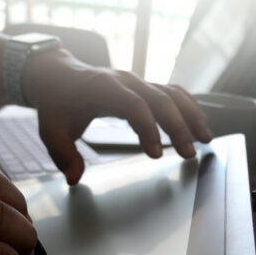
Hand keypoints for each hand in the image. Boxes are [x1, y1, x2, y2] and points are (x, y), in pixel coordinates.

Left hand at [23, 50, 213, 183]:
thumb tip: (74, 179)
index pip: (133, 105)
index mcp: (101, 88)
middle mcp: (124, 81)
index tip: (156, 155)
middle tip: (188, 154)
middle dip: (178, 127)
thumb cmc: (56, 103)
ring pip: (172, 93)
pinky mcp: (144, 86)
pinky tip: (199, 125)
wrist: (57, 75)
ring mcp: (137, 81)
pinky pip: (172, 92)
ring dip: (191, 115)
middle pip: (160, 99)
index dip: (148, 129)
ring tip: (206, 139)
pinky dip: (189, 107)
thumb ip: (62, 155)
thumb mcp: (50, 130)